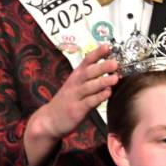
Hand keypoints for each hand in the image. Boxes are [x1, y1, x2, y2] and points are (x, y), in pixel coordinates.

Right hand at [24, 44, 117, 165]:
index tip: (108, 46)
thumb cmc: (67, 101)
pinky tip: (108, 93)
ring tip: (115, 78)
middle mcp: (74, 84)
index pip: (86, 61)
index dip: (97, 53)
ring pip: (89, 86)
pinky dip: (99, 97)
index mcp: (75, 76)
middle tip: (115, 63)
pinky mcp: (76, 110)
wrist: (49, 120)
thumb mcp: (76, 86)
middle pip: (88, 72)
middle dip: (102, 66)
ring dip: (102, 81)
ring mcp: (74, 97)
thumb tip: (111, 70)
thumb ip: (90, 79)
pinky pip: (88, 102)